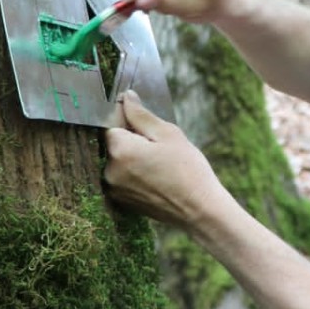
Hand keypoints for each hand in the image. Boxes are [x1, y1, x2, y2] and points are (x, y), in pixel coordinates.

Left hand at [103, 90, 227, 228]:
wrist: (199, 210)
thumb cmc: (188, 170)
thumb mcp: (169, 134)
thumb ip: (142, 115)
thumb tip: (126, 98)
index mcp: (120, 150)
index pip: (112, 123)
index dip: (130, 120)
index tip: (149, 127)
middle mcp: (110, 170)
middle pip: (115, 144)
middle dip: (133, 141)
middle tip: (161, 148)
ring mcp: (114, 188)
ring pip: (120, 161)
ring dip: (134, 158)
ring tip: (161, 166)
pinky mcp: (121, 201)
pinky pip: (124, 178)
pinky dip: (136, 174)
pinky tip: (158, 178)